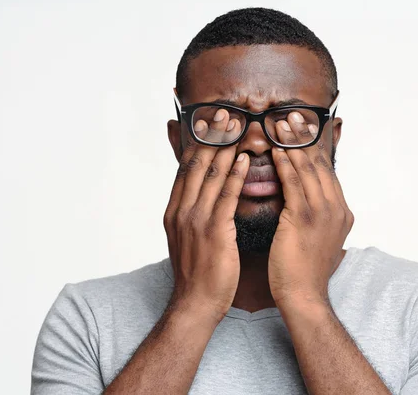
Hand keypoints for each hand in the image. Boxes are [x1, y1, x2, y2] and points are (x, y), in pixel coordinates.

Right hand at [164, 109, 248, 321]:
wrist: (195, 303)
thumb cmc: (197, 273)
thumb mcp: (187, 238)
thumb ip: (193, 213)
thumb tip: (203, 195)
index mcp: (174, 211)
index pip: (185, 169)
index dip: (197, 144)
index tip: (208, 124)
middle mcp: (181, 210)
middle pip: (195, 165)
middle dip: (210, 138)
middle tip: (223, 114)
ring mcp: (195, 220)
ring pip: (210, 175)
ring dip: (225, 149)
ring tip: (236, 127)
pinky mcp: (214, 231)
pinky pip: (226, 196)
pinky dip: (234, 175)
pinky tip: (243, 159)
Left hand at [268, 112, 353, 306]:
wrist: (303, 295)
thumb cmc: (302, 269)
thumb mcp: (314, 236)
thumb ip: (312, 214)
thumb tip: (300, 198)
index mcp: (341, 211)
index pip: (326, 171)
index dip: (313, 148)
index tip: (301, 128)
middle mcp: (337, 208)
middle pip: (320, 164)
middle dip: (304, 138)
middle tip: (292, 116)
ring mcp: (324, 212)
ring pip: (308, 169)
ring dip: (293, 144)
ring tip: (282, 124)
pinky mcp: (306, 218)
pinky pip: (294, 184)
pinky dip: (286, 164)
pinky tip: (276, 150)